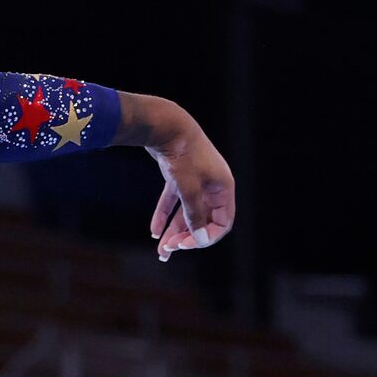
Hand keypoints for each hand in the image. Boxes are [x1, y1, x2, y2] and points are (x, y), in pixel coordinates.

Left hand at [147, 113, 234, 261]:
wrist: (165, 125)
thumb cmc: (182, 156)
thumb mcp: (189, 188)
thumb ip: (194, 215)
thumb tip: (198, 238)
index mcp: (224, 188)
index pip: (222, 223)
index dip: (206, 237)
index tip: (185, 245)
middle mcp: (213, 185)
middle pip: (203, 220)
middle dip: (187, 238)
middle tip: (168, 251)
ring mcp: (196, 180)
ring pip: (187, 213)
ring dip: (174, 232)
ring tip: (161, 251)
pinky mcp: (178, 175)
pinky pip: (174, 201)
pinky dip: (164, 215)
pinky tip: (153, 231)